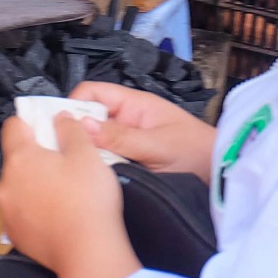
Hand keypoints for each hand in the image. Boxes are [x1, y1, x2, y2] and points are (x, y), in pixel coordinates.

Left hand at [0, 113, 140, 277]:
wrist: (87, 253)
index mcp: (21, 158)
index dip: (31, 121)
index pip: (13, 126)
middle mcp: (6, 183)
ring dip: (36, 184)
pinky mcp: (16, 235)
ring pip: (19, 186)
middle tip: (65, 162)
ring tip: (64, 192)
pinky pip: (23, 212)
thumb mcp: (86, 153)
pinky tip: (58, 214)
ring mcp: (8, 212)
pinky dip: (36, 209)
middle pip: (17, 158)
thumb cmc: (87, 200)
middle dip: (37, 156)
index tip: (48, 127)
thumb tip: (59, 118)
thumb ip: (70, 129)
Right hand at [71, 81, 218, 181]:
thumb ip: (120, 136)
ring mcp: (127, 143)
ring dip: (86, 155)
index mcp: (133, 105)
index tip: (58, 128)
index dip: (73, 105)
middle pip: (88, 120)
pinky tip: (89, 183)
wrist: (221, 178)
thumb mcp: (157, 144)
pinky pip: (105, 163)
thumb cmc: (195, 153)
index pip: (92, 94)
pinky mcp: (129, 165)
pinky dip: (97, 170)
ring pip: (94, 144)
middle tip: (57, 154)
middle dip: (74, 133)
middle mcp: (126, 121)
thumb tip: (80, 125)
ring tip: (71, 172)